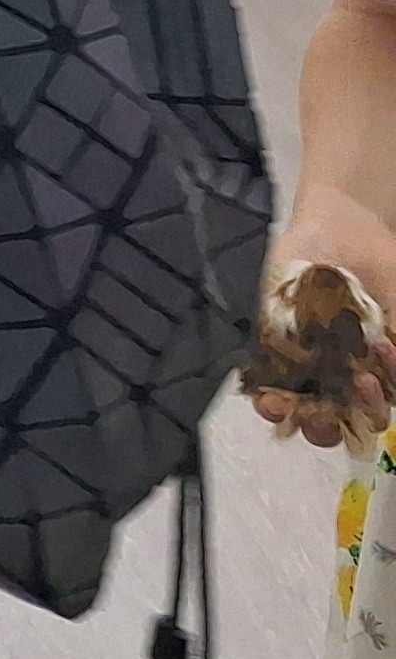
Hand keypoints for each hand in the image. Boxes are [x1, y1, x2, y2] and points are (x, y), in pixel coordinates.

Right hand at [249, 217, 395, 448]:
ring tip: (362, 380)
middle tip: (324, 412)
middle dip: (322, 426)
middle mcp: (328, 375)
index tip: (274, 404)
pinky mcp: (393, 357)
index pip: (281, 402)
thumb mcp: (278, 291)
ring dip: (365, 406)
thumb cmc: (303, 258)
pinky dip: (392, 372)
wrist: (344, 231)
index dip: (277, 410)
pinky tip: (382, 345)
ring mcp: (364, 369)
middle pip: (326, 422)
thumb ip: (274, 331)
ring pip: (369, 412)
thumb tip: (274, 371)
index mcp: (291, 364)